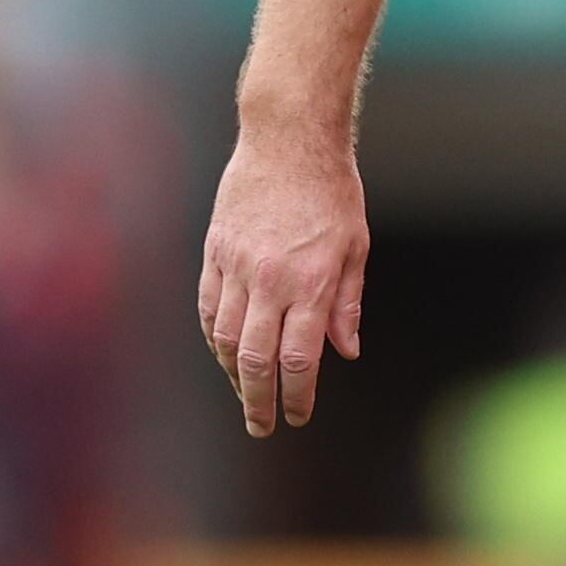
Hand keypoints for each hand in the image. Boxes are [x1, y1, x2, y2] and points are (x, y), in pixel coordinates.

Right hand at [198, 118, 369, 435]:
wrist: (288, 140)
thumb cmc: (332, 191)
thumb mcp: (356, 246)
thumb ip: (348, 303)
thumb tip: (346, 351)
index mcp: (311, 283)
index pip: (299, 359)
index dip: (297, 395)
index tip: (297, 416)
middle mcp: (270, 280)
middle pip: (256, 359)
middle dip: (258, 400)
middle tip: (262, 426)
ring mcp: (237, 266)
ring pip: (226, 338)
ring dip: (234, 374)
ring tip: (246, 394)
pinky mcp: (215, 251)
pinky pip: (209, 306)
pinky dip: (215, 337)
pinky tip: (224, 352)